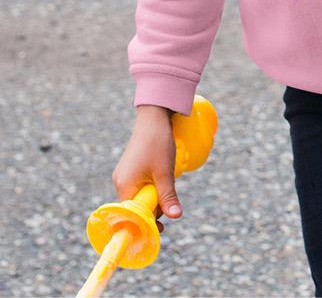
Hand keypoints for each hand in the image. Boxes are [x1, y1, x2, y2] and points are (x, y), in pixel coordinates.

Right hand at [112, 107, 182, 234]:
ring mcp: (124, 175)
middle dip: (153, 208)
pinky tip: (161, 177)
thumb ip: (168, 196)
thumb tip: (176, 217)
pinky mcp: (130, 169)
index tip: (161, 228)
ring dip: (154, 196)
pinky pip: (140, 186)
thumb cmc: (158, 143)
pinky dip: (151, 187)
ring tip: (166, 182)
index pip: (132, 215)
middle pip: (136, 207)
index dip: (146, 223)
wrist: (154, 117)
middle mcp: (120, 182)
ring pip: (140, 196)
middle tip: (169, 203)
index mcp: (124, 186)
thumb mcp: (165, 172)